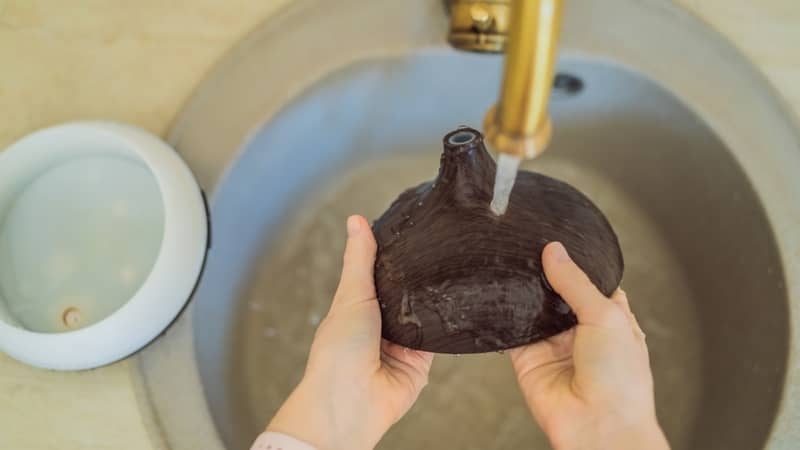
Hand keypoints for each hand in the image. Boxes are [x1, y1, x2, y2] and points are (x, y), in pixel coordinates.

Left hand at [267, 215, 433, 449]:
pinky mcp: (421, 362)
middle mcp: (381, 323)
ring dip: (434, 302)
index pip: (383, 273)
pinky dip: (446, 327)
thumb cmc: (338, 351)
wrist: (351, 402)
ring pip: (425, 313)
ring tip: (455, 272)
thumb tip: (356, 220)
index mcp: (359, 306)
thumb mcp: (351, 295)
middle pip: (407, 293)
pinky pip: (440, 339)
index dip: (397, 254)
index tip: (417, 229)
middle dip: (420, 279)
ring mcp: (402, 343)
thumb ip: (360, 259)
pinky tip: (457, 307)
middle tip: (445, 249)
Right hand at [509, 242, 669, 449]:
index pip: (589, 283)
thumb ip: (575, 282)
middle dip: (544, 277)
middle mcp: (580, 332)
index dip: (575, 264)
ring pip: (531, 310)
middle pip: (556, 294)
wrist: (599, 428)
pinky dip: (502, 319)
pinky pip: (510, 334)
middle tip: (528, 250)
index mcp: (609, 320)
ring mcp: (553, 346)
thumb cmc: (621, 383)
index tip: (557, 242)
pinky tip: (497, 300)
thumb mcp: (606, 316)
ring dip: (523, 295)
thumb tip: (555, 252)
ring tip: (511, 268)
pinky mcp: (528, 360)